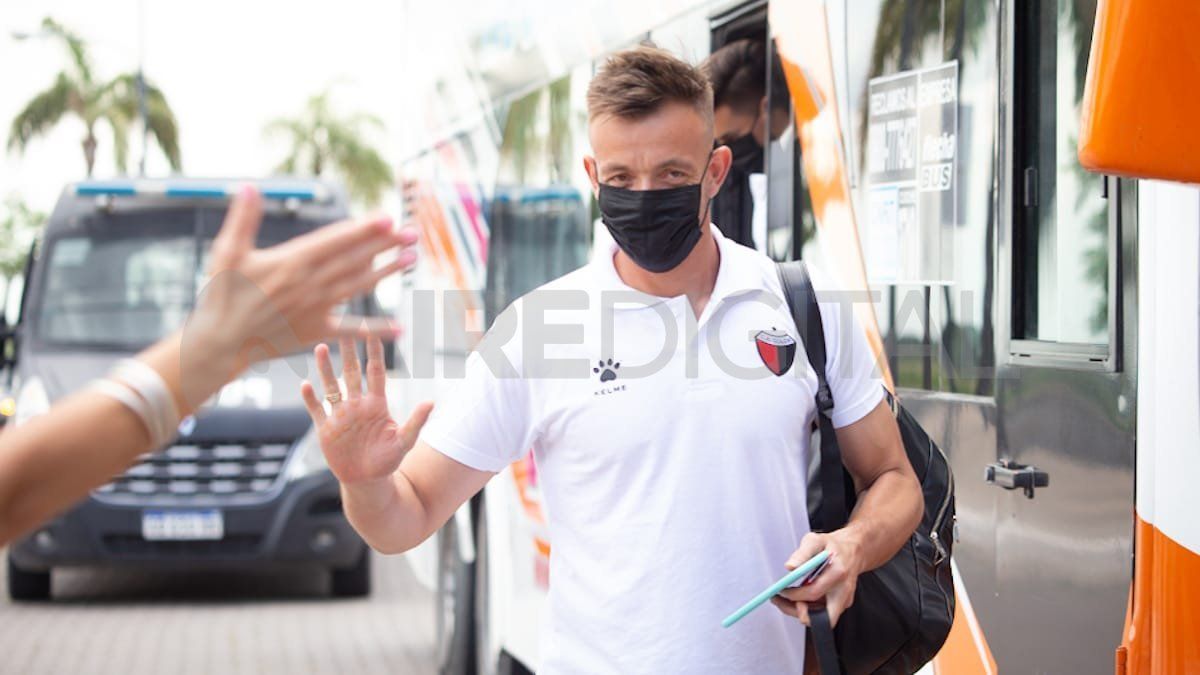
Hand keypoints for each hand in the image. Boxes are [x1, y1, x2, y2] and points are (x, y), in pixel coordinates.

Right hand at [181, 185, 417, 397]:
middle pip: (355, 259)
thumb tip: (249, 185)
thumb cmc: (222, 293)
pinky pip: (350, 330)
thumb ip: (242, 218)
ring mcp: (316, 308)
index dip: (363, 229)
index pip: (335, 241)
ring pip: (359, 286)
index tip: (387, 218)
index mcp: (292, 262)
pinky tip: (401, 327)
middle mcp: (310, 284)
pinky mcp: (316, 331)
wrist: (220, 341)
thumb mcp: (227, 251)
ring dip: (387, 273)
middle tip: (412, 233)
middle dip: (385, 245)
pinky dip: (375, 329)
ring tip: (411, 259)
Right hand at [300, 335, 432, 485]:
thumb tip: (431, 402)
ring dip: (325, 369)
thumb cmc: (388, 461)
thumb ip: (416, 422)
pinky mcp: (326, 429)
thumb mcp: (404, 441)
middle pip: (351, 373)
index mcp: (377, 405)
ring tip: (320, 348)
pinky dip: (310, 398)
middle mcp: (357, 405)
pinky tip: (305, 385)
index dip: (374, 354)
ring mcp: (340, 416)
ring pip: (331, 386)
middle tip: (344, 330)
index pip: (376, 373)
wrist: (367, 481)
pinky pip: (316, 410)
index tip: (372, 333)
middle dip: (348, 353)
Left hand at [770, 530, 864, 626]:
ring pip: (821, 619)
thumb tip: (790, 567)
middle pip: (823, 617)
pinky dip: (808, 609)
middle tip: (782, 602)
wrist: (853, 550)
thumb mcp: (815, 540)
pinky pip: (823, 614)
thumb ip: (803, 553)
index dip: (795, 595)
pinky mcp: (842, 605)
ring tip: (785, 599)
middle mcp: (844, 590)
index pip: (814, 592)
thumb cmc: (833, 546)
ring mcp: (845, 600)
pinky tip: (798, 597)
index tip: (782, 591)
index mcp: (838, 572)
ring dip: (800, 612)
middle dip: (798, 613)